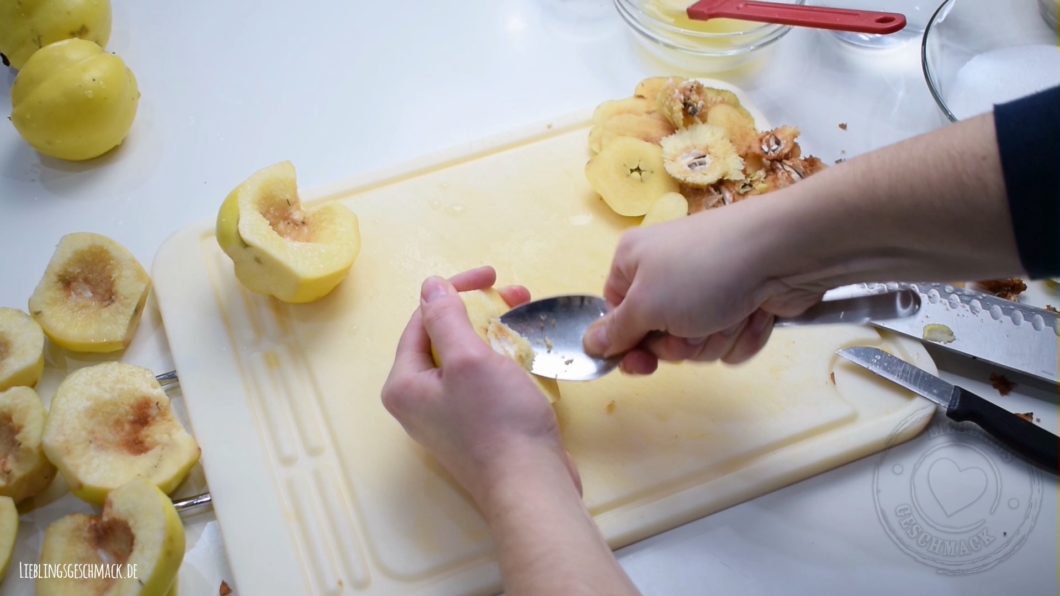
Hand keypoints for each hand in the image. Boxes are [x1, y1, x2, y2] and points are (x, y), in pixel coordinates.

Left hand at [381, 266, 578, 503]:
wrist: (531, 486)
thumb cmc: (498, 422)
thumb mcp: (469, 359)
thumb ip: (446, 318)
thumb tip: (430, 286)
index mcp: (404, 384)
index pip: (422, 320)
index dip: (455, 291)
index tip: (492, 277)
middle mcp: (418, 401)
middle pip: (443, 337)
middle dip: (479, 310)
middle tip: (515, 294)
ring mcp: (447, 417)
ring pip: (466, 357)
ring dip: (494, 331)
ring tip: (526, 316)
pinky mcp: (475, 427)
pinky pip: (481, 380)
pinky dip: (501, 359)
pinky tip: (526, 350)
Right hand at [584, 196, 822, 373]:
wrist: (782, 253)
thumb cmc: (702, 273)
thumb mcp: (646, 305)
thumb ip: (616, 332)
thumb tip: (588, 343)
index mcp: (634, 262)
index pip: (616, 314)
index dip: (629, 342)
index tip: (641, 361)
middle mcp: (667, 273)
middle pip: (659, 336)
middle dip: (681, 343)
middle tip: (694, 327)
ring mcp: (707, 288)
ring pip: (697, 342)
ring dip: (715, 339)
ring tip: (731, 314)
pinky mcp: (742, 302)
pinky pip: (730, 338)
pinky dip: (742, 334)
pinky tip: (754, 314)